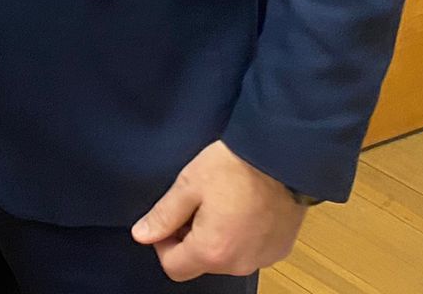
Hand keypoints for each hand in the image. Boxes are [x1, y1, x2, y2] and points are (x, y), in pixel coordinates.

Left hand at [131, 139, 308, 280]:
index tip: (170, 219)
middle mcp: (239, 264)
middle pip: (200, 263)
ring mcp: (262, 259)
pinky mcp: (278, 249)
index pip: (173, 267)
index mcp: (212, 251)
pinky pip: (249, 251)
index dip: (163, 243)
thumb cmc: (234, 167)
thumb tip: (142, 235)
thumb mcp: (189, 185)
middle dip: (190, 239)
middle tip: (196, 205)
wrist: (280, 156)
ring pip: (225, 258)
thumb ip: (164, 215)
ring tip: (222, 203)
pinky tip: (242, 208)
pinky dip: (241, 236)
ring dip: (216, 238)